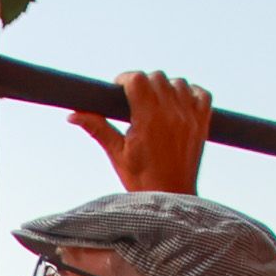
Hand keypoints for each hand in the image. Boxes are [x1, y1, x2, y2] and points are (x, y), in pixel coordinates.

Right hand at [70, 70, 212, 194]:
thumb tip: (73, 115)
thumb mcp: (116, 154)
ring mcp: (190, 117)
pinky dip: (190, 92)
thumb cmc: (141, 179)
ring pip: (178, 83)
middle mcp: (172, 114)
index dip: (125, 79)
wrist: (172, 197)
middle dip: (142, 83)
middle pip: (157, 77)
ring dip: (165, 87)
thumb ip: (97, 128)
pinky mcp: (202, 123)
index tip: (119, 89)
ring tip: (155, 104)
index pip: (138, 79)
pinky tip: (178, 103)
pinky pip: (201, 93)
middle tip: (134, 100)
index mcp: (148, 119)